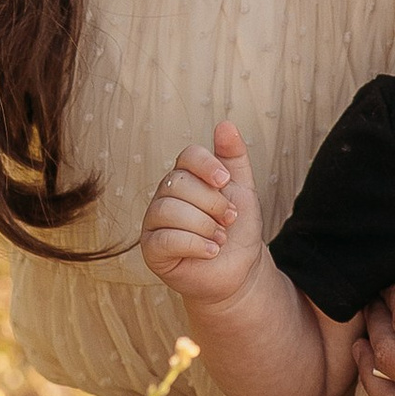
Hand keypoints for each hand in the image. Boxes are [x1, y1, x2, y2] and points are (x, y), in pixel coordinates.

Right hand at [140, 118, 263, 305]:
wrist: (239, 271)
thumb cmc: (236, 230)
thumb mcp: (243, 190)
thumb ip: (234, 158)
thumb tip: (225, 124)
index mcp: (185, 178)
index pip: (187, 156)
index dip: (207, 165)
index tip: (226, 182)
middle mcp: (164, 196)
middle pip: (179, 183)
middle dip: (212, 203)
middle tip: (228, 219)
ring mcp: (154, 222)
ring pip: (169, 210)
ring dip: (204, 226)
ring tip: (220, 239)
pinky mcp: (152, 249)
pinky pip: (165, 239)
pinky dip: (194, 244)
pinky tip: (211, 251)